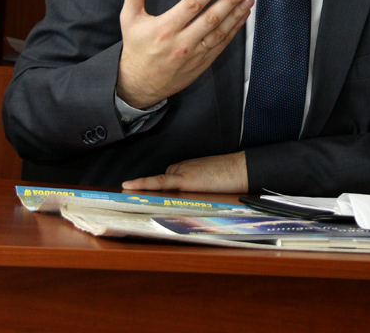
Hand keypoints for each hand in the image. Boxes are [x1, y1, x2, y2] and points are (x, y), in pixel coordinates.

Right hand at [117, 0, 252, 108]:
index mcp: (165, 28)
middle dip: (230, 0)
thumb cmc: (136, 47)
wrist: (139, 84)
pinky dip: (234, 30)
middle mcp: (182, 42)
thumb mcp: (130, 18)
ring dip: (237, 14)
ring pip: (220, 32)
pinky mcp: (202, 63)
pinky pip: (221, 44)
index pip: (192, 5)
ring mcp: (194, 54)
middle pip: (211, 18)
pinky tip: (243, 16)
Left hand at [121, 152, 247, 193]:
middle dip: (152, 195)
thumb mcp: (207, 181)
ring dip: (145, 191)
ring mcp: (181, 172)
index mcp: (185, 168)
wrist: (239, 169)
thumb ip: (194, 186)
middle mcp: (180, 168)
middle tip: (140, 201)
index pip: (164, 180)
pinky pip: (159, 182)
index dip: (149, 188)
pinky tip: (130, 185)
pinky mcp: (183, 179)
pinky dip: (144, 183)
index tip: (132, 191)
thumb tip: (184, 201)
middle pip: (159, 185)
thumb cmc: (228, 177)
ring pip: (157, 184)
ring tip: (135, 194)